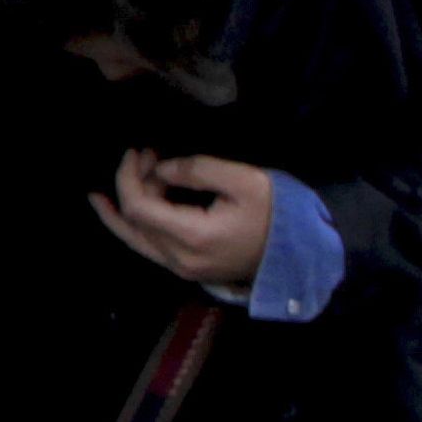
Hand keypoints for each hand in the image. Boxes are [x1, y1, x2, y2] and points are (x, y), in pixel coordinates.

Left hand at [88, 148, 272, 285]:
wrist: (302, 251)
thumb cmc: (277, 212)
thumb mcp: (243, 180)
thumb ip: (197, 171)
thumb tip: (160, 169)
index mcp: (193, 237)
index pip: (138, 208)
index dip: (128, 177)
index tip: (137, 152)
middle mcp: (180, 260)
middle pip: (135, 220)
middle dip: (134, 183)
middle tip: (148, 155)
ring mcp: (183, 269)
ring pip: (136, 237)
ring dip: (130, 203)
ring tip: (134, 170)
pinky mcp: (188, 269)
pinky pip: (149, 246)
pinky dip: (134, 224)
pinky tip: (119, 208)